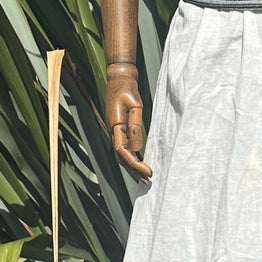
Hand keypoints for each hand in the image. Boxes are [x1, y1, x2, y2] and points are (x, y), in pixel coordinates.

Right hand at [106, 63, 151, 184]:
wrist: (119, 79)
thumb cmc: (127, 90)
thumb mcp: (135, 105)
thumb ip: (135, 125)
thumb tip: (137, 148)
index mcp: (115, 126)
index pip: (122, 152)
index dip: (135, 164)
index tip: (149, 171)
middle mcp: (113, 131)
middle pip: (121, 158)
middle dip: (134, 171)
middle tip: (149, 181)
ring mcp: (115, 131)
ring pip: (122, 156)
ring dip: (133, 168)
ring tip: (146, 178)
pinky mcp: (119, 130)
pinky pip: (124, 149)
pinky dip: (132, 159)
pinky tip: (141, 164)